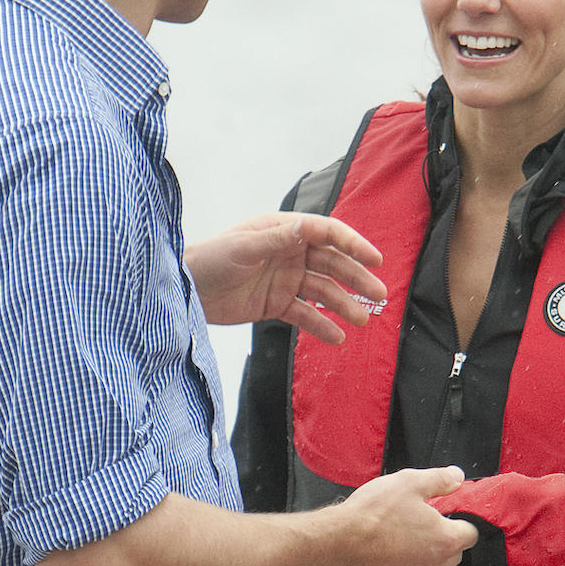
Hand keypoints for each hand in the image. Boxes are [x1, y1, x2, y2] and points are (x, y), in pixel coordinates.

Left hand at [183, 213, 384, 343]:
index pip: (326, 234)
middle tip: (380, 295)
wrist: (184, 290)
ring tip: (363, 320)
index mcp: (283, 230)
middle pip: (332, 264)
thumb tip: (308, 228)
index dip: (353, 245)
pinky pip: (305, 315)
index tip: (375, 259)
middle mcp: (289, 253)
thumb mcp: (244, 247)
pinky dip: (322, 326)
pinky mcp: (276, 304)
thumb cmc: (210, 258)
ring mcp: (284, 279)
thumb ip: (277, 239)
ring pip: (323, 292)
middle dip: (356, 279)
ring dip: (344, 305)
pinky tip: (338, 338)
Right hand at [329, 466, 478, 565]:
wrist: (338, 542)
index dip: (458, 522)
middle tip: (416, 524)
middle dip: (440, 540)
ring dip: (421, 559)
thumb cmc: (372, 513)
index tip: (444, 516)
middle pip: (452, 554)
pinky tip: (385, 559)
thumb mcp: (408, 482)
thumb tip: (457, 477)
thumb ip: (439, 479)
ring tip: (396, 540)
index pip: (469, 534)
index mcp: (444, 539)